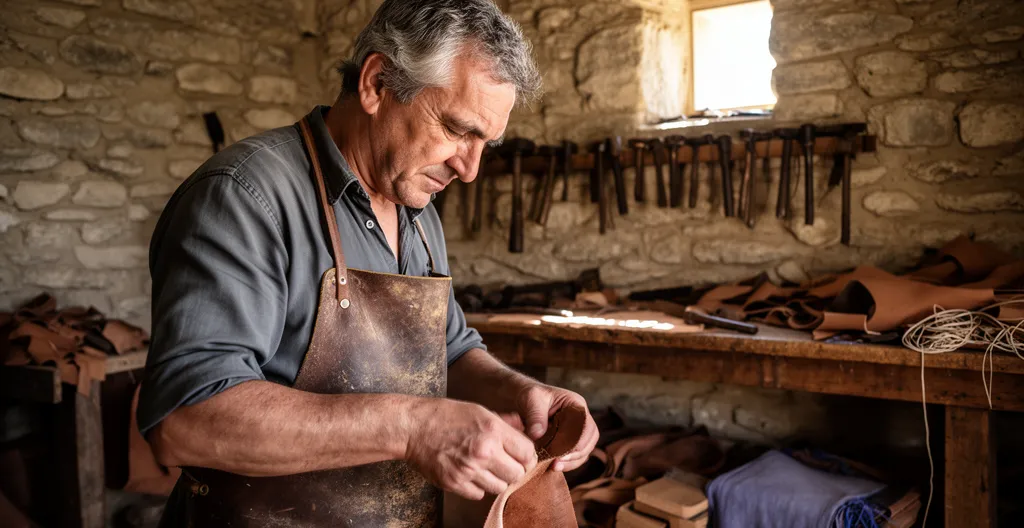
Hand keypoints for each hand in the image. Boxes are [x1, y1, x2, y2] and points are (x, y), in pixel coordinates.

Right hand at [404, 398, 537, 499]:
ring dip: (497, 480)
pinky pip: (479, 495)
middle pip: (517, 474)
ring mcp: (468, 470)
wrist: (414, 427)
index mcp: (493, 430)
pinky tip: (471, 473)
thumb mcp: (479, 411)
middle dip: (514, 469)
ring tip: (486, 468)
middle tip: (505, 463)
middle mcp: (483, 451)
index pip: (527, 453)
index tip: (520, 455)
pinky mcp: (454, 483)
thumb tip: (525, 427)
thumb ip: (505, 422)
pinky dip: (478, 487)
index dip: (526, 455)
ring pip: (500, 487)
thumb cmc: (446, 415)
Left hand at [516, 383, 597, 471]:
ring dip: (572, 461)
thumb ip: (535, 416)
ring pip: (585, 450)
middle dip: (575, 454)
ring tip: (554, 466)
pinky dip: (567, 463)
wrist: (524, 399)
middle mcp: (581, 418)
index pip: (586, 425)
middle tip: (557, 462)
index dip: (577, 441)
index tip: (561, 452)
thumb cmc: (530, 396)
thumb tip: (538, 435)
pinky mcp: (569, 442)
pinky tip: (554, 466)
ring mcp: (577, 431)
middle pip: (589, 440)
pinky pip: (575, 456)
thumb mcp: (531, 399)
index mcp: (576, 405)